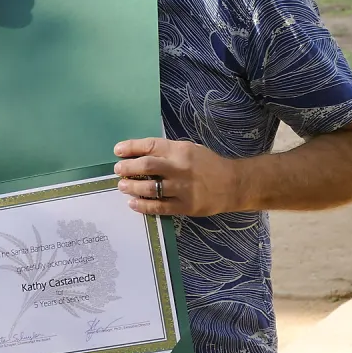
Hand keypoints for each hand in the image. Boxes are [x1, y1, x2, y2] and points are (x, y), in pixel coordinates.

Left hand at [113, 137, 243, 216]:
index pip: (150, 145)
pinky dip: (143, 206)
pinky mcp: (185, 206)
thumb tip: (138, 155)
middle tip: (118, 170)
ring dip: (132, 187)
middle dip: (127, 168)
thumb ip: (168, 152)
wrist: (233, 184)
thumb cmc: (208, 164)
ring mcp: (182, 188)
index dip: (130, 147)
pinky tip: (133, 203)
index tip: (117, 151)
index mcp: (180, 150)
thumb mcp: (190, 149)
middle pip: (147, 166)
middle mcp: (180, 168)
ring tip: (123, 186)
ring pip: (150, 188)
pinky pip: (159, 207)